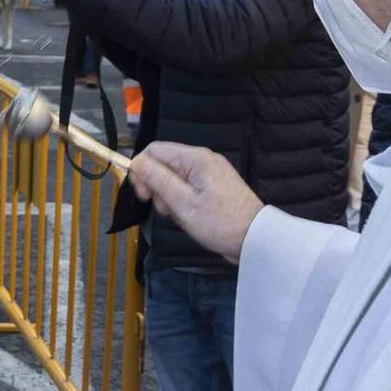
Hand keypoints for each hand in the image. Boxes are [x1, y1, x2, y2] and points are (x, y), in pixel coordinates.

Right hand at [128, 142, 262, 263]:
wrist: (255, 239)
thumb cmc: (220, 223)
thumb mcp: (183, 204)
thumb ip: (158, 180)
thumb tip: (135, 161)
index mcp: (195, 158)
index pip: (154, 151)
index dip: (141, 171)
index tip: (144, 196)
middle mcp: (203, 158)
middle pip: (164, 163)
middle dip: (156, 186)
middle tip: (163, 210)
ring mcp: (210, 171)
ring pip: (174, 176)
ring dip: (168, 196)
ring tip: (179, 216)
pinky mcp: (214, 184)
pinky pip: (187, 185)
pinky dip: (181, 199)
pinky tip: (188, 215)